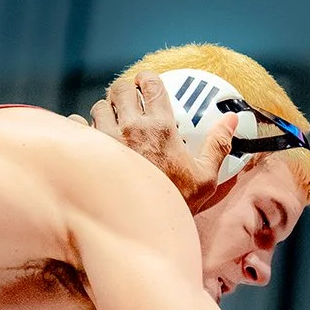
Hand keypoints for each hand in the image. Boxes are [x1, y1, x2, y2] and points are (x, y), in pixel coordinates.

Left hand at [90, 71, 234, 203]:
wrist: (143, 230)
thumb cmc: (175, 204)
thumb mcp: (205, 178)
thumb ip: (218, 145)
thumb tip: (231, 120)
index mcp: (161, 128)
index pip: (151, 85)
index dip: (148, 80)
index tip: (146, 84)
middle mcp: (131, 128)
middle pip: (121, 89)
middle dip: (125, 92)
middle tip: (128, 103)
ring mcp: (106, 139)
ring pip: (99, 107)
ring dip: (105, 111)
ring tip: (112, 124)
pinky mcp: (88, 153)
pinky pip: (77, 126)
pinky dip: (82, 128)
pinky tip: (90, 139)